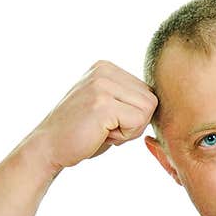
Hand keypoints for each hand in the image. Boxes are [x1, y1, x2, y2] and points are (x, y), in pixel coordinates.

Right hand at [30, 61, 158, 169]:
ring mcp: (102, 84)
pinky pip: (138, 121)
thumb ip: (129, 98)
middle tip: (105, 129)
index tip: (108, 122)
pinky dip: (124, 137)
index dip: (134, 115)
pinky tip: (100, 135)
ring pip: (148, 110)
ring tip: (102, 130)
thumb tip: (168, 99)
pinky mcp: (102, 103)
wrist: (48, 148)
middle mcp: (105, 69)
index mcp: (106, 67)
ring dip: (130, 130)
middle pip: (151, 99)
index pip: (147, 92)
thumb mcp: (107, 106)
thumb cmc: (81, 134)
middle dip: (135, 123)